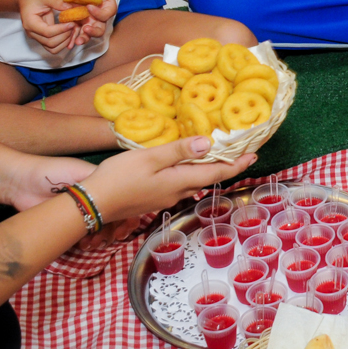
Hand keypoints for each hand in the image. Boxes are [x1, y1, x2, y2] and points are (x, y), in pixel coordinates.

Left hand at [7, 155, 143, 249]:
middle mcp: (93, 201)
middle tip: (112, 237)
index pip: (122, 202)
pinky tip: (83, 245)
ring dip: (101, 239)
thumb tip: (124, 196)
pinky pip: (83, 237)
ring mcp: (80, 214)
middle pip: (113, 219)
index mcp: (100, 186)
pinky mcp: (67, 226)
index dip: (127, 215)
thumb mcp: (81, 171)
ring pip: (99, 231)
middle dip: (115, 231)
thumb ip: (103, 183)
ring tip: (93, 243)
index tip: (125, 226)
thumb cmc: (54, 172)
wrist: (23, 183)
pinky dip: (87, 243)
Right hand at [18, 0, 74, 54]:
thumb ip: (57, 2)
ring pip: (52, 48)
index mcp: (30, 23)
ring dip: (65, 42)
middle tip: (74, 25)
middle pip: (50, 43)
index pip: (47, 32)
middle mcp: (32, 33)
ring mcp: (37, 37)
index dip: (62, 29)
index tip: (72, 23)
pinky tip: (68, 33)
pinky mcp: (42, 38)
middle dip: (65, 36)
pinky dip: (62, 43)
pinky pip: (53, 47)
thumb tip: (72, 7)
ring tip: (72, 30)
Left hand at [67, 0, 114, 48]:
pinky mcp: (79, 18)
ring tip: (76, 41)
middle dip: (92, 32)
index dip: (98, 13)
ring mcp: (89, 18)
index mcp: (108, 7)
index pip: (105, 15)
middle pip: (99, 28)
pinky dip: (72, 35)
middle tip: (85, 30)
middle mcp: (100, 15)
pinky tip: (68, 40)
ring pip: (87, 32)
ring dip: (82, 37)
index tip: (89, 6)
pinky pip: (76, 29)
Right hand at [79, 137, 255, 223]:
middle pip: (207, 179)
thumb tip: (208, 144)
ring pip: (193, 183)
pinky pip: (179, 185)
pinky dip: (189, 174)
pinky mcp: (153, 199)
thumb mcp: (149, 158)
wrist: (93, 205)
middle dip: (224, 166)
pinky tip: (185, 167)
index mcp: (179, 181)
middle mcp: (176, 193)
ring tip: (215, 157)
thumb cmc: (118, 178)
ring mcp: (164, 198)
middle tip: (239, 153)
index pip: (215, 173)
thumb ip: (178, 151)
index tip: (254, 155)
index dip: (236, 164)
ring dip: (207, 171)